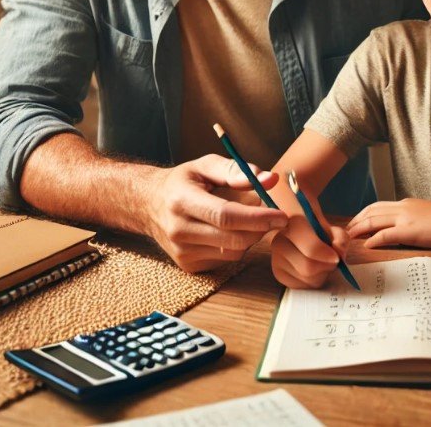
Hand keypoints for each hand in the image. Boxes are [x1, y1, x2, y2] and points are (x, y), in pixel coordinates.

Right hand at [145, 154, 286, 271]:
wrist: (149, 204)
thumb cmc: (183, 181)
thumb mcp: (205, 165)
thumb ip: (237, 170)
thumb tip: (270, 179)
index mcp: (182, 200)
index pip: (226, 215)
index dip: (257, 217)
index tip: (281, 215)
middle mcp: (179, 230)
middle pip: (233, 238)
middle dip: (261, 228)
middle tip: (275, 216)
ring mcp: (182, 252)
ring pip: (234, 252)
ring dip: (250, 236)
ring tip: (247, 218)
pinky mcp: (188, 265)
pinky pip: (225, 259)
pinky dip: (237, 245)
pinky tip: (230, 230)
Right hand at [271, 214, 349, 288]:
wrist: (300, 229)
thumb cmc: (319, 230)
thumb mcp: (334, 229)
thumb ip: (340, 240)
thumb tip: (339, 255)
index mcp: (293, 223)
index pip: (311, 248)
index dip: (327, 256)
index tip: (336, 258)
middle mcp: (279, 241)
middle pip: (308, 268)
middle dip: (326, 268)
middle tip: (332, 261)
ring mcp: (276, 258)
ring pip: (307, 280)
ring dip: (322, 275)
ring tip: (322, 263)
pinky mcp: (278, 273)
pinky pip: (302, 287)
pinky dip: (313, 281)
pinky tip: (313, 270)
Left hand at [346, 199, 430, 248]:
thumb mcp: (424, 214)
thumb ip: (411, 217)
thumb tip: (402, 227)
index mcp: (405, 204)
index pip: (377, 206)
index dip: (363, 214)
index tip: (354, 222)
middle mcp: (402, 207)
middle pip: (371, 211)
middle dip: (356, 220)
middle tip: (346, 230)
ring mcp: (405, 218)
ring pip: (374, 220)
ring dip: (359, 229)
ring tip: (349, 237)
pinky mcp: (409, 230)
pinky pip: (385, 234)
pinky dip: (373, 239)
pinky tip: (367, 244)